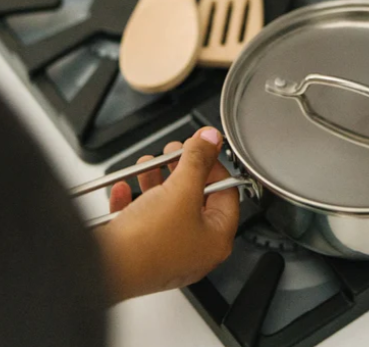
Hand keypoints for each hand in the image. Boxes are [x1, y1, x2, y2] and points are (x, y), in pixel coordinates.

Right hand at [95, 127, 238, 302]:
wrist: (99, 271)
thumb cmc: (146, 244)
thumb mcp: (181, 189)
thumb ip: (199, 160)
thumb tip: (211, 139)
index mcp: (216, 240)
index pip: (227, 193)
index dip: (214, 166)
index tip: (202, 149)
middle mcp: (194, 251)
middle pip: (196, 198)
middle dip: (182, 169)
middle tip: (174, 151)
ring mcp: (165, 254)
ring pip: (167, 206)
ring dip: (157, 180)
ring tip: (147, 164)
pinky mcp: (138, 255)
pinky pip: (140, 221)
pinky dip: (133, 201)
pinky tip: (123, 189)